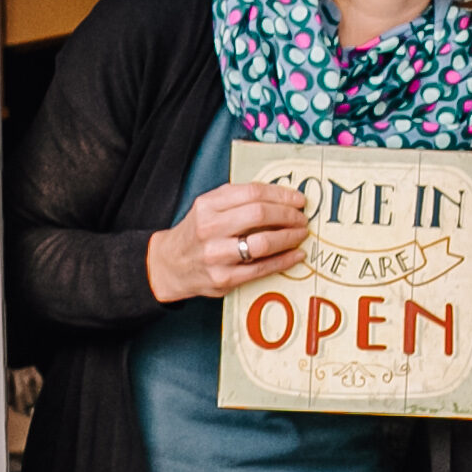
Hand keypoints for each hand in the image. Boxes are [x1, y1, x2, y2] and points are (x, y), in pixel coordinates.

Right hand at [146, 183, 307, 302]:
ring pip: (263, 242)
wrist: (169, 265)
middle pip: (259, 214)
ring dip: (289, 237)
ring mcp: (216, 255)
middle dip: (288, 215)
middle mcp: (209, 228)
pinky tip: (296, 254)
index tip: (298, 199)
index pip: (252, 192)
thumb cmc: (197, 232)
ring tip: (301, 234)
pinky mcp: (224, 279)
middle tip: (302, 218)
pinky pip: (262, 268)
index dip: (281, 194)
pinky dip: (285, 260)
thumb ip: (238, 199)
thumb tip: (282, 196)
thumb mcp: (208, 207)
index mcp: (207, 205)